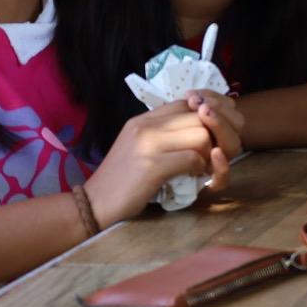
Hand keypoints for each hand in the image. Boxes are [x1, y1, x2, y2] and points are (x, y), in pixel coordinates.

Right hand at [84, 99, 242, 224]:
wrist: (93, 203)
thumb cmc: (121, 179)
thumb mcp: (139, 146)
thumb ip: (163, 133)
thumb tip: (199, 127)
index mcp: (144, 119)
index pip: (187, 103)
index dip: (205, 117)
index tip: (207, 136)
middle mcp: (146, 125)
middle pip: (200, 116)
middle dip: (213, 137)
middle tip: (208, 155)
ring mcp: (149, 144)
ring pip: (201, 136)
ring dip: (207, 154)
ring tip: (198, 167)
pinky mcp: (153, 166)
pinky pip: (193, 158)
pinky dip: (198, 168)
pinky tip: (190, 176)